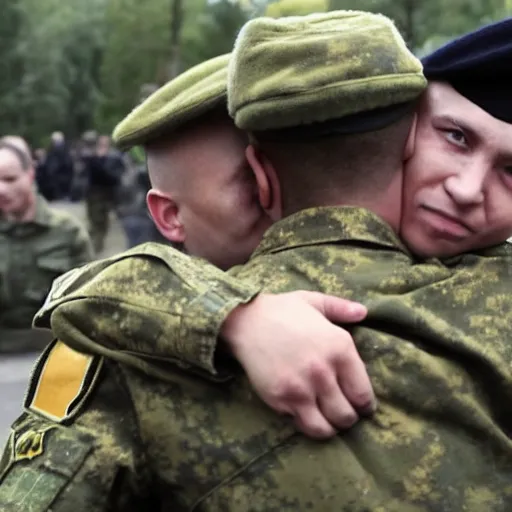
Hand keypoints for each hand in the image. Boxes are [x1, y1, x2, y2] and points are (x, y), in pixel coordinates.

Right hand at [221, 291, 375, 439]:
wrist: (246, 321)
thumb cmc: (282, 310)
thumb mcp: (314, 301)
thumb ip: (341, 308)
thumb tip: (364, 312)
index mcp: (340, 348)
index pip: (363, 393)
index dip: (366, 405)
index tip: (363, 407)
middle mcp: (324, 372)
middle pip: (347, 415)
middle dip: (349, 418)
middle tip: (344, 413)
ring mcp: (302, 388)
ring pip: (327, 427)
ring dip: (330, 427)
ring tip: (328, 419)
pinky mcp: (281, 399)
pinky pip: (303, 425)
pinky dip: (308, 424)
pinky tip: (307, 413)